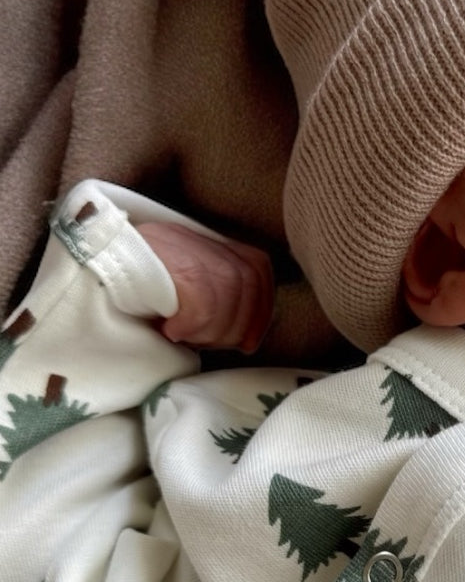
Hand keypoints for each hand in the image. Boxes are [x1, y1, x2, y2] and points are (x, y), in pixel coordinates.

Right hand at [138, 222, 274, 351]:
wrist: (85, 267)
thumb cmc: (130, 291)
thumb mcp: (178, 290)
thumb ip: (213, 298)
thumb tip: (246, 336)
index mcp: (205, 241)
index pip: (257, 267)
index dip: (261, 306)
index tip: (249, 340)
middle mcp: (195, 237)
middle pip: (246, 283)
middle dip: (236, 324)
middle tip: (208, 344)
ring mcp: (180, 245)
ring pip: (226, 294)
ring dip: (209, 329)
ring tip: (183, 336)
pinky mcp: (166, 261)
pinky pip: (200, 301)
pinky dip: (190, 325)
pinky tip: (169, 331)